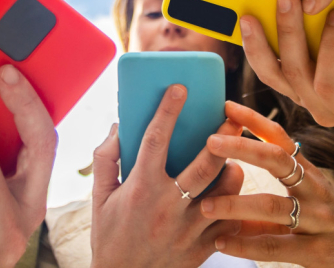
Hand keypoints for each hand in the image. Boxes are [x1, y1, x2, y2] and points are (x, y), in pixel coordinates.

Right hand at [90, 85, 243, 267]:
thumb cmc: (110, 236)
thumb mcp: (99, 197)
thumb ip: (106, 159)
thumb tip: (117, 126)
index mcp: (141, 187)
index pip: (156, 139)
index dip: (168, 110)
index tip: (179, 88)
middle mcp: (168, 205)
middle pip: (204, 163)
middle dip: (222, 136)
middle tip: (232, 115)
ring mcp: (189, 228)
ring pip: (225, 190)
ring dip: (232, 170)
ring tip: (232, 158)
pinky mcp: (203, 246)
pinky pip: (229, 219)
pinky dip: (234, 203)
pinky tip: (231, 194)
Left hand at [201, 102, 333, 266]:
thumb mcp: (310, 206)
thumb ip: (269, 202)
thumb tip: (223, 196)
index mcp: (312, 175)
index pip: (282, 140)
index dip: (255, 121)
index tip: (227, 106)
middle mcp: (316, 191)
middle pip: (278, 161)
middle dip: (243, 147)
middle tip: (210, 142)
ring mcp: (319, 221)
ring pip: (273, 206)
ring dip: (235, 204)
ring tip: (206, 205)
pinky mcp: (319, 253)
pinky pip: (276, 247)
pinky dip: (245, 245)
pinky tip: (222, 242)